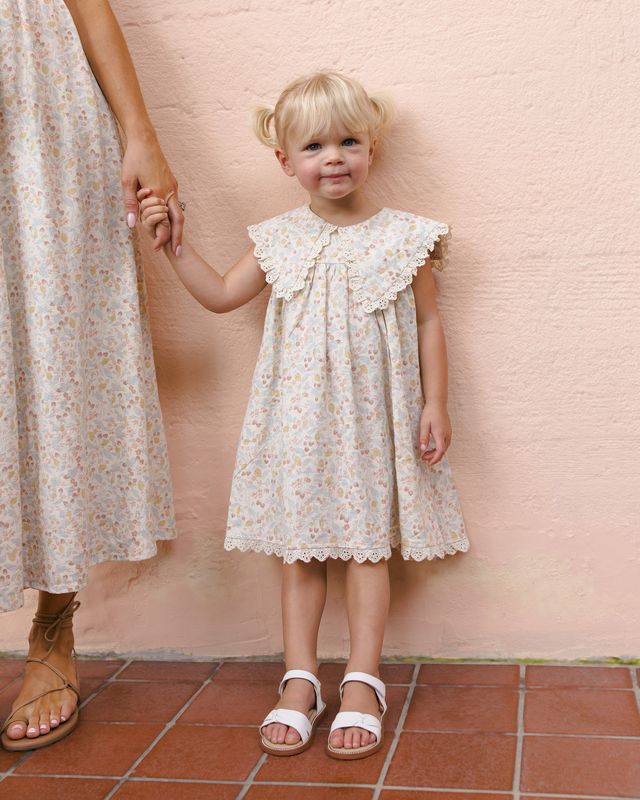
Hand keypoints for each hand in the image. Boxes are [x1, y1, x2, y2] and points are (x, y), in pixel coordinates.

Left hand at [122, 134, 183, 253]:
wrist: (145, 139)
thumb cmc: (134, 158)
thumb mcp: (127, 181)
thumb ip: (130, 203)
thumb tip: (131, 224)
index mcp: (160, 192)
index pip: (165, 222)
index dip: (162, 237)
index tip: (158, 249)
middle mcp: (170, 191)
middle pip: (179, 220)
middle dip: (178, 238)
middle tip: (178, 253)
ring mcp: (173, 186)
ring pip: (178, 211)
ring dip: (176, 227)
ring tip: (173, 240)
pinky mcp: (172, 182)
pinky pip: (174, 203)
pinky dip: (173, 214)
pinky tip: (169, 220)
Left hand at [419, 402, 451, 464]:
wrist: (438, 403)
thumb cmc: (430, 412)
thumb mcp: (424, 424)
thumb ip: (424, 437)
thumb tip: (422, 449)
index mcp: (440, 434)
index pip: (440, 450)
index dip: (435, 458)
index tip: (429, 462)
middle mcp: (447, 434)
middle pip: (443, 450)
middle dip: (434, 456)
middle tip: (424, 458)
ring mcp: (449, 432)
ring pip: (445, 447)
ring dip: (437, 452)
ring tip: (427, 453)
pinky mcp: (448, 430)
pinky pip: (446, 442)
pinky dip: (440, 447)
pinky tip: (433, 447)